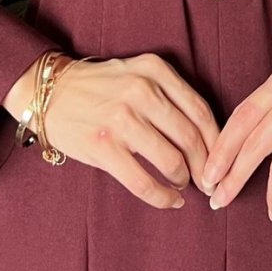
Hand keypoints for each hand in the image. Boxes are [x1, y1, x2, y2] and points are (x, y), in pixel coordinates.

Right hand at [6, 53, 220, 210]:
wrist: (49, 91)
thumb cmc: (100, 87)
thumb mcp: (137, 73)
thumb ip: (169, 95)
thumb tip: (207, 138)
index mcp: (155, 70)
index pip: (200, 111)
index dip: (218, 142)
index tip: (222, 159)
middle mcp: (141, 91)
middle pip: (191, 138)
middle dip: (205, 166)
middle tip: (209, 181)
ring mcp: (121, 119)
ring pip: (172, 161)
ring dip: (184, 181)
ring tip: (184, 186)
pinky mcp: (103, 146)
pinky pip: (144, 182)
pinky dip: (163, 197)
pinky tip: (170, 200)